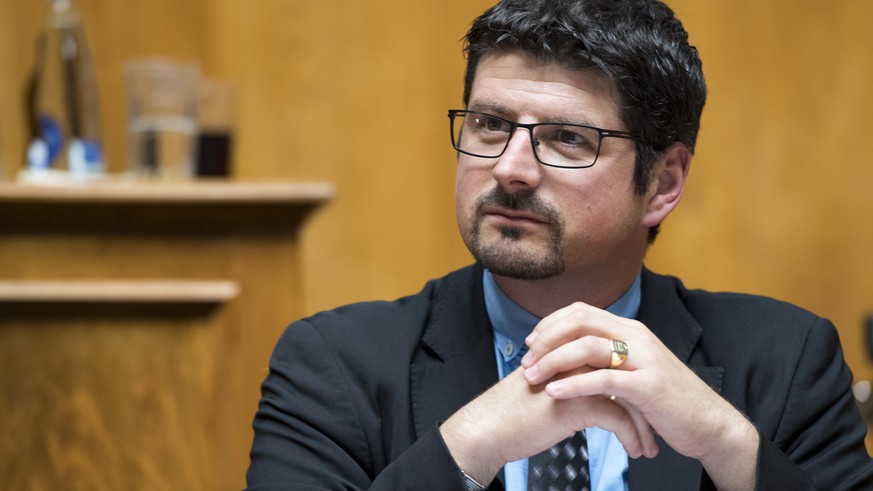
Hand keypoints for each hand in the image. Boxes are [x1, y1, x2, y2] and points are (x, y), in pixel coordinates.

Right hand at [440, 365, 656, 485]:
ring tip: (648, 446)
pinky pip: (619, 418)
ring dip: (643, 425)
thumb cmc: (512, 412)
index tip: (646, 408)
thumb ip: (569, 378)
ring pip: (629, 397)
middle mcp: (577, 359)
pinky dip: (631, 437)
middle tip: (656, 427)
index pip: (616, 361)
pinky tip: (633, 451)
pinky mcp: (578, 401)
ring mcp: (578, 378)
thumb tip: (595, 389)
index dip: (633, 384)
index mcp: (569, 351)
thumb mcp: (546, 386)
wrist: (488, 428)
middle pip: (627, 376)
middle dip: (646, 405)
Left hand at [521, 302, 757, 488]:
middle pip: (580, 322)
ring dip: (552, 361)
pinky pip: (603, 380)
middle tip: (525, 359)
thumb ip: (609, 357)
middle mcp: (637, 337)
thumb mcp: (635, 370)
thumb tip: (572, 354)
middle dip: (546, 339)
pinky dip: (574, 385)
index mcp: (631, 330)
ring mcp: (644, 360)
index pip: (582, 311)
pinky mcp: (648, 386)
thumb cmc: (667, 401)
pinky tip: (554, 393)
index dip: (551, 323)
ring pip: (587, 347)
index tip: (530, 342)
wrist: (709, 424)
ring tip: (531, 376)